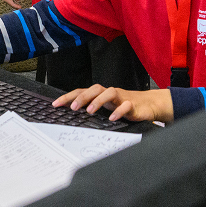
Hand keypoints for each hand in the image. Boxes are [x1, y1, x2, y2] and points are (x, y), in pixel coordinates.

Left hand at [52, 85, 172, 122]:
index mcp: (101, 94)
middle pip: (95, 88)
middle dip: (83, 96)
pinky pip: (126, 105)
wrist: (149, 105)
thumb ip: (92, 110)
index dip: (68, 97)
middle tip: (72, 108)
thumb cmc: (125, 106)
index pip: (82, 91)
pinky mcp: (133, 105)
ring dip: (98, 101)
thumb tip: (71, 118)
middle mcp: (110, 94)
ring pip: (110, 92)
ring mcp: (122, 98)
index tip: (55, 104)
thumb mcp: (106, 109)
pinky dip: (119, 111)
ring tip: (90, 111)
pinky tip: (112, 119)